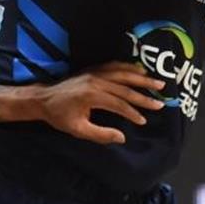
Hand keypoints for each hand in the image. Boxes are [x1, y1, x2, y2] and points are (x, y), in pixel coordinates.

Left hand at [37, 61, 165, 144]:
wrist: (44, 99)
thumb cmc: (60, 117)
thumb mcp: (78, 130)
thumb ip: (100, 134)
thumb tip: (122, 137)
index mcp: (92, 96)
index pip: (119, 104)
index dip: (133, 113)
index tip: (144, 121)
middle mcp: (96, 81)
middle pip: (125, 87)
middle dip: (144, 95)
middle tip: (161, 102)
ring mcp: (95, 73)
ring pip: (122, 74)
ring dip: (141, 78)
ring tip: (158, 82)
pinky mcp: (93, 70)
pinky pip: (114, 66)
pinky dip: (128, 67)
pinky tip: (140, 69)